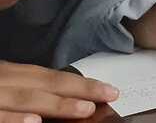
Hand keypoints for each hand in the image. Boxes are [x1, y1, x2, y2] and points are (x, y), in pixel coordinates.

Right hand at [0, 61, 118, 121]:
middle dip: (78, 90)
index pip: (51, 77)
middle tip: (105, 97)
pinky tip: (34, 121)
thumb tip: (71, 100)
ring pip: (24, 98)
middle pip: (44, 84)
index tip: (109, 91)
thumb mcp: (4, 84)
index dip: (81, 84)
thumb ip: (31, 89)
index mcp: (11, 74)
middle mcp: (3, 81)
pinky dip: (15, 118)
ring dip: (55, 104)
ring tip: (83, 109)